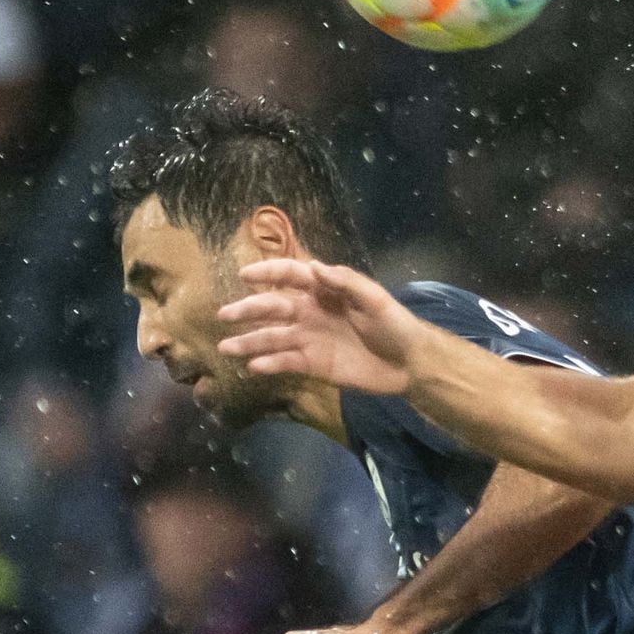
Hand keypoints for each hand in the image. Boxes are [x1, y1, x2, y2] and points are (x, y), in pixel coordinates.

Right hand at [218, 260, 415, 393]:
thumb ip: (346, 282)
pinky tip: (253, 367)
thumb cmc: (394, 324)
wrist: (409, 363)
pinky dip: (269, 364)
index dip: (268, 272)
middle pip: (273, 307)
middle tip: (224, 314)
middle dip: (248, 309)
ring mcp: (309, 339)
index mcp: (324, 291)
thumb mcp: (375, 299)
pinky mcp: (313, 365)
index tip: (245, 274)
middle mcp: (310, 312)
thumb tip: (315, 266)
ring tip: (226, 347)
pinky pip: (286, 362)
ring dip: (249, 341)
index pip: (290, 276)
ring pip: (272, 337)